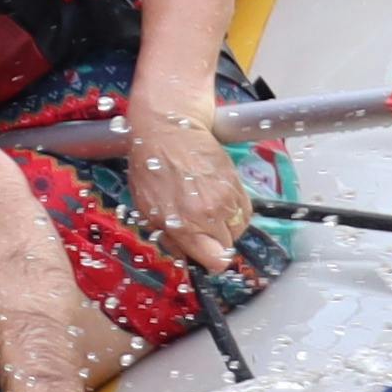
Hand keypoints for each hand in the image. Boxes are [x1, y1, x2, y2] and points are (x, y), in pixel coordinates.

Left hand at [120, 89, 253, 269]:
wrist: (170, 129)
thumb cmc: (151, 167)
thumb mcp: (148, 209)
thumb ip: (169, 236)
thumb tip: (187, 256)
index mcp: (185, 225)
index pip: (216, 261)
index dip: (211, 261)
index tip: (204, 255)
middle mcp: (210, 214)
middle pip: (228, 248)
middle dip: (215, 243)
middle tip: (200, 228)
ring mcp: (227, 199)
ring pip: (238, 230)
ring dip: (226, 225)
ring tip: (207, 209)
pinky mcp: (237, 184)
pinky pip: (244, 211)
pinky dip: (235, 210)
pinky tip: (218, 198)